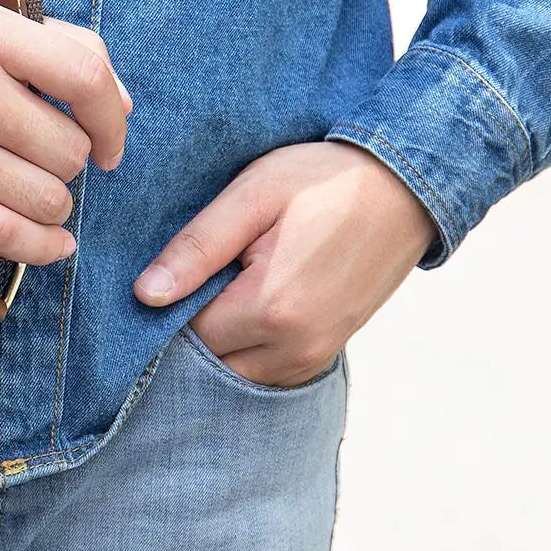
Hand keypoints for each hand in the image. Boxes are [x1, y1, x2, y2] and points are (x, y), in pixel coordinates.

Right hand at [0, 0, 131, 266]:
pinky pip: (5, 236)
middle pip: (67, 149)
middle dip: (69, 163)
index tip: (109, 143)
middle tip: (44, 159)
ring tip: (35, 192)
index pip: (83, 77)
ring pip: (45, 198)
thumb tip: (121, 108)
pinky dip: (41, 247)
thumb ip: (61, 47)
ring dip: (53, 205)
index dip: (111, 120)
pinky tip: (51, 242)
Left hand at [133, 141, 437, 386]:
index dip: (169, 302)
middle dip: (192, 322)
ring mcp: (316, 356)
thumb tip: (145, 296)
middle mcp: (295, 347)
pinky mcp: (328, 353)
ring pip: (236, 370)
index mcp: (271, 308)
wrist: (405, 187)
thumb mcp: (252, 197)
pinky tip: (253, 299)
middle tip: (203, 271)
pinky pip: (268, 370)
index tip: (180, 267)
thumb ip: (197, 248)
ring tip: (231, 281)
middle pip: (208, 358)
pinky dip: (249, 345)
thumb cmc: (322, 181)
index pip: (184, 332)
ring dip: (222, 336)